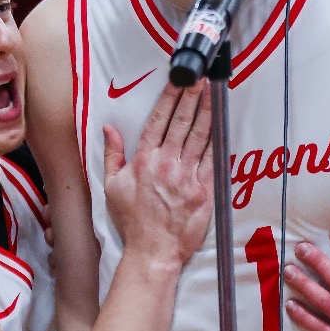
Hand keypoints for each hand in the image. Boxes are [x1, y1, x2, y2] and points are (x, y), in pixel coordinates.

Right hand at [104, 84, 213, 269]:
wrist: (153, 250)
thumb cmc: (132, 221)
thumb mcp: (112, 186)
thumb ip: (112, 155)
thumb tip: (108, 130)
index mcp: (144, 160)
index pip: (158, 120)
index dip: (170, 97)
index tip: (178, 81)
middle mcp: (166, 164)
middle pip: (182, 122)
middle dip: (192, 97)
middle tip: (201, 79)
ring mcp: (187, 176)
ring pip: (199, 136)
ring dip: (207, 112)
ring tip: (213, 94)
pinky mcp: (204, 189)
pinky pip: (211, 158)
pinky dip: (216, 140)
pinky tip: (220, 125)